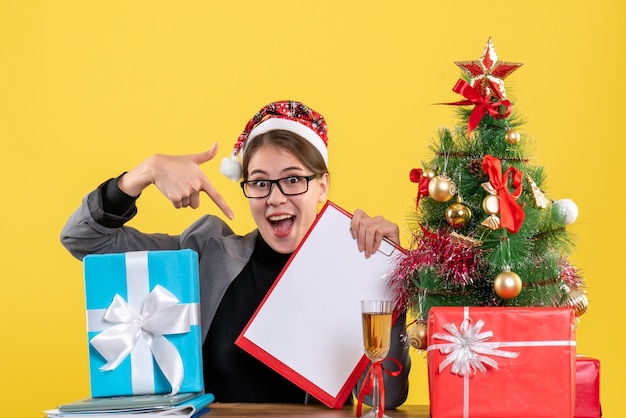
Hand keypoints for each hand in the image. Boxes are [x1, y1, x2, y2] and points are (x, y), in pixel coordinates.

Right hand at [118, 143, 234, 218]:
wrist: (157, 166)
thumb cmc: (176, 162)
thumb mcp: (193, 158)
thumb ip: (207, 155)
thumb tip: (217, 143)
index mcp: (203, 179)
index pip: (217, 196)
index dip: (225, 208)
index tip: (232, 217)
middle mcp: (196, 187)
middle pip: (196, 204)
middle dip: (189, 198)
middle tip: (182, 185)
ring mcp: (186, 192)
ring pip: (186, 205)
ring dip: (181, 199)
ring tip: (176, 186)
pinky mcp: (176, 197)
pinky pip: (178, 206)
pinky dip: (174, 201)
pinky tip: (171, 189)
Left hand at [350, 209, 399, 257]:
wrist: (395, 253)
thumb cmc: (380, 248)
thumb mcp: (367, 240)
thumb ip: (361, 235)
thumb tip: (351, 236)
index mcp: (370, 220)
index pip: (359, 213)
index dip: (354, 223)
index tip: (354, 236)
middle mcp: (378, 219)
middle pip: (363, 223)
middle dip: (361, 238)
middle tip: (361, 249)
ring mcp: (386, 222)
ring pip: (370, 229)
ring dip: (367, 243)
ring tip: (368, 252)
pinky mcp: (392, 227)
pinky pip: (379, 232)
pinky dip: (375, 243)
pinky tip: (375, 250)